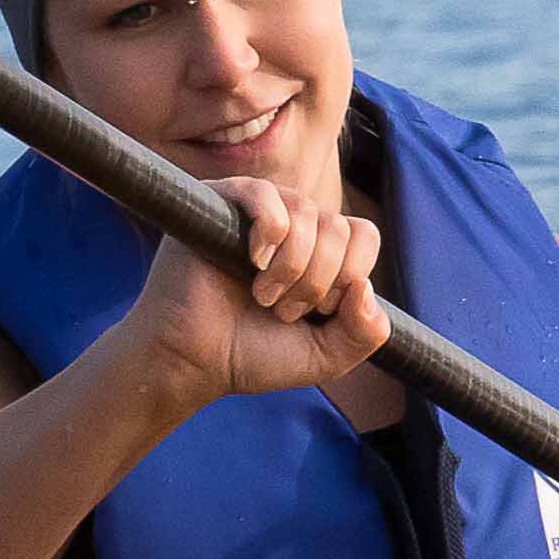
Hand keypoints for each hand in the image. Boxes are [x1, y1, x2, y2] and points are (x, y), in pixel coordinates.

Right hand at [108, 176, 389, 412]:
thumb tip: (365, 287)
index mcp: (319, 250)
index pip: (363, 234)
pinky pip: (265, 196)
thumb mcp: (326, 356)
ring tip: (262, 297)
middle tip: (282, 311)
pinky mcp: (221, 203)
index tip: (318, 312)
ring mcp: (257, 211)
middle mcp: (292, 224)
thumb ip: (366, 333)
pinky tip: (254, 263)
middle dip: (318, 281)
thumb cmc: (252, 356)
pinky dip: (271, 233)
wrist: (193, 362)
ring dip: (292, 268)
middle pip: (338, 227)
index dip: (351, 275)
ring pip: (307, 213)